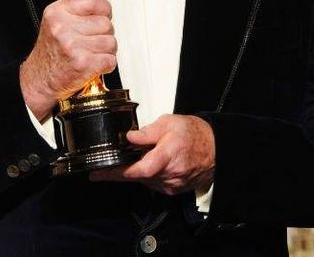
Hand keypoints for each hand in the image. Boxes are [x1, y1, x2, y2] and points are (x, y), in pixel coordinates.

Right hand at [20, 0, 115, 119]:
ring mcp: (72, 46)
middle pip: (106, 23)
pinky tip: (92, 64)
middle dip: (103, 34)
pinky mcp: (82, 64)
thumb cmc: (51, 49)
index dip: (103, 10)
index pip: (95, 0)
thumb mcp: (62, 18)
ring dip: (105, 50)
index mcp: (57, 11)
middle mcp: (62, 27)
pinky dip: (105, 64)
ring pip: (111, 42)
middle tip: (89, 40)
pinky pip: (110, 59)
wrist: (39, 79)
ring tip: (90, 53)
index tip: (99, 16)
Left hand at [90, 114, 214, 195]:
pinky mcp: (172, 190)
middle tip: (107, 164)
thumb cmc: (194, 134)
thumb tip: (129, 137)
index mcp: (167, 155)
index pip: (139, 169)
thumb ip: (148, 131)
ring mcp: (171, 185)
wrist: (215, 149)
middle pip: (136, 176)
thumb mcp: (169, 123)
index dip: (117, 172)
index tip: (98, 173)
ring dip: (136, 171)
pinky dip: (148, 175)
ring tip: (141, 156)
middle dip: (122, 169)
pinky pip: (153, 184)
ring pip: (144, 181)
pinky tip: (151, 163)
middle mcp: (169, 174)